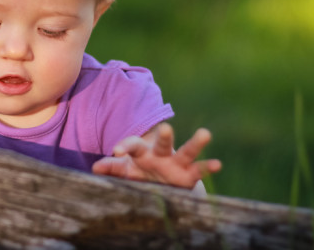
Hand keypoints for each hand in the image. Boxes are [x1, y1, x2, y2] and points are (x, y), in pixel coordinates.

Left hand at [91, 123, 221, 188]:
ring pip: (186, 151)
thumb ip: (112, 168)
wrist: (159, 186)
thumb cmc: (138, 174)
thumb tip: (95, 168)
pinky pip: (199, 170)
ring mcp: (176, 163)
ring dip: (195, 143)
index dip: (125, 147)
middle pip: (162, 142)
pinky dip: (208, 167)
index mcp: (142, 152)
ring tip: (205, 133)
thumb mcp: (124, 171)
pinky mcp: (189, 175)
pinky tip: (218, 164)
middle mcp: (161, 154)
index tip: (116, 152)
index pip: (133, 145)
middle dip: (163, 136)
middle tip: (165, 127)